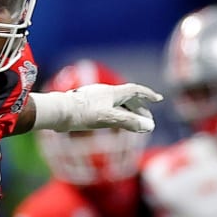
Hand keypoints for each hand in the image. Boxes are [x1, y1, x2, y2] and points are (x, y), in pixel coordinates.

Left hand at [31, 83, 162, 134]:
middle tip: (146, 120)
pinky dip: (113, 114)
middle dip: (138, 108)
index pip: (135, 90)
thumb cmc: (83, 114)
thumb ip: (129, 122)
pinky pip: (105, 107)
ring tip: (130, 122)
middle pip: (126, 98)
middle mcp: (103, 92)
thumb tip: (149, 126)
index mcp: (112, 92)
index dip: (147, 95)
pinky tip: (109, 122)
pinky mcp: (84, 105)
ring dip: (125, 112)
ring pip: (114, 103)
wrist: (57, 112)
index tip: (158, 99)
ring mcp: (93, 98)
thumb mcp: (109, 118)